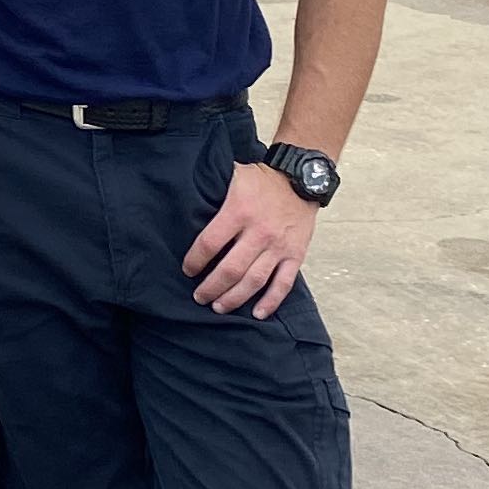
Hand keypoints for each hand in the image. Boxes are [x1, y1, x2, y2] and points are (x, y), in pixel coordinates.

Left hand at [182, 160, 318, 317]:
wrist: (303, 178)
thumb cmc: (263, 179)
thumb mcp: (233, 175)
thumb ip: (213, 190)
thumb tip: (186, 200)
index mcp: (239, 211)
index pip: (210, 243)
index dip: (195, 260)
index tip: (187, 270)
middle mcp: (259, 232)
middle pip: (231, 269)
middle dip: (211, 287)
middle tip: (199, 297)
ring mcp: (278, 246)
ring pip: (254, 281)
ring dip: (234, 298)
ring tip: (218, 307)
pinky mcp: (295, 255)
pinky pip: (283, 284)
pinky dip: (270, 302)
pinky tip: (257, 313)